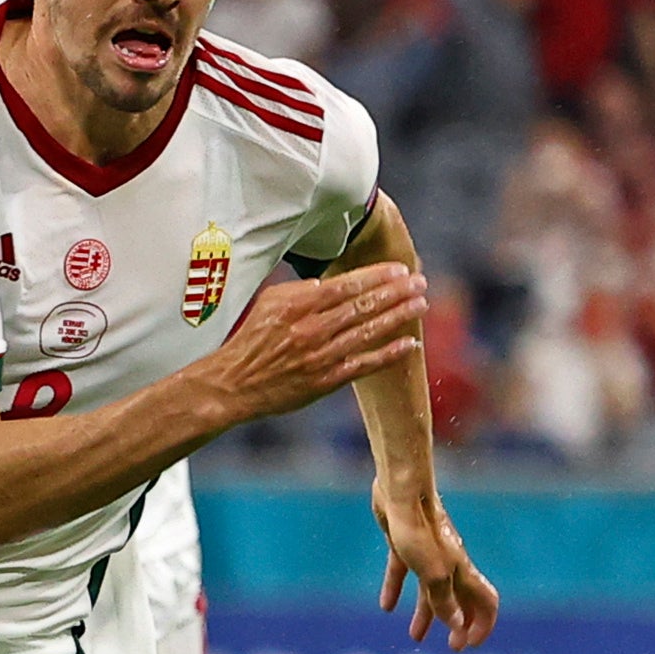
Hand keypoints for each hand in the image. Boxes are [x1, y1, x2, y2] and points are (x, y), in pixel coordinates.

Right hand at [201, 264, 426, 422]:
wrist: (233, 384)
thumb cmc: (251, 340)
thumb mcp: (269, 303)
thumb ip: (301, 291)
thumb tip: (332, 283)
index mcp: (296, 307)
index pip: (345, 286)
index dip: (377, 276)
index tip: (400, 269)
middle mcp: (311, 330)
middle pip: (363, 306)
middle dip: (396, 292)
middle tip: (420, 282)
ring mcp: (320, 357)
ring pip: (368, 332)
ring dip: (398, 317)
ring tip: (421, 304)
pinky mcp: (325, 381)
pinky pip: (364, 365)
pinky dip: (389, 354)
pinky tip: (410, 343)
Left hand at [373, 482, 499, 648]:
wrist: (400, 491)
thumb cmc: (419, 531)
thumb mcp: (432, 574)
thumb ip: (444, 601)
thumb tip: (457, 626)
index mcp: (462, 571)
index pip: (486, 601)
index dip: (483, 624)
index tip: (469, 644)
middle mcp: (450, 563)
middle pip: (461, 599)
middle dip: (459, 624)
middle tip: (453, 646)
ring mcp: (427, 553)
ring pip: (431, 590)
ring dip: (427, 614)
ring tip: (415, 636)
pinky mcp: (403, 543)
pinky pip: (402, 572)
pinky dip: (396, 590)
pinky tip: (386, 606)